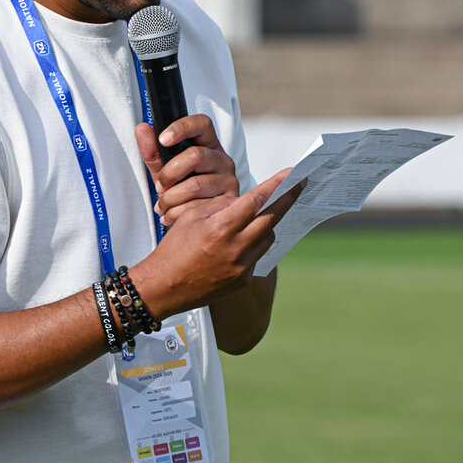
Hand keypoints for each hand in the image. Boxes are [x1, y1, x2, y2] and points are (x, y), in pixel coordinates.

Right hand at [130, 167, 300, 319]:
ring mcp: (242, 267)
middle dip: (287, 200)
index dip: (277, 185)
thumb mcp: (191, 217)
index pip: (257, 201)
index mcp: (221, 228)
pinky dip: (254, 244)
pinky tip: (243, 241)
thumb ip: (221, 206)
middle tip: (298, 186)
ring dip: (267, 224)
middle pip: (272, 219)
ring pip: (267, 238)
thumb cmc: (174, 249)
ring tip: (259, 216)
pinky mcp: (243, 281)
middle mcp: (236, 248)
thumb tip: (244, 200)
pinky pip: (258, 256)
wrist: (163, 288)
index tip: (293, 174)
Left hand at [135, 115, 239, 225]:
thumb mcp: (164, 169)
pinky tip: (171, 215)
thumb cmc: (181, 188)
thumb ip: (153, 151)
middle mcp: (222, 159)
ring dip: (171, 198)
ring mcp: (228, 179)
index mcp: (208, 144)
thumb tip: (142, 128)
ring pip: (196, 184)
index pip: (201, 123)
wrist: (196, 217)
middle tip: (159, 186)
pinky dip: (179, 212)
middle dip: (170, 173)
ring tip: (162, 206)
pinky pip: (200, 205)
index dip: (182, 127)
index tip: (163, 139)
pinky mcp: (229, 200)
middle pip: (196, 155)